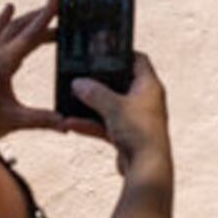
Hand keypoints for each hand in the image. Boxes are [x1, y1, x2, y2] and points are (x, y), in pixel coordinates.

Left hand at [0, 0, 96, 142]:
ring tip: (42, 10)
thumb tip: (68, 123)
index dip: (44, 16)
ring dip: (26, 18)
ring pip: (7, 30)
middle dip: (40, 15)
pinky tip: (8, 12)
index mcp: (2, 66)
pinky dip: (4, 22)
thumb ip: (42, 120)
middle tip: (61, 8)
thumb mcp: (14, 121)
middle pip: (19, 28)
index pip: (28, 36)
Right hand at [68, 53, 170, 177]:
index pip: (138, 60)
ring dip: (90, 105)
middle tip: (80, 73)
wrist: (146, 168)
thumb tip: (78, 82)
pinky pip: (106, 125)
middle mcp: (145, 100)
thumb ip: (95, 93)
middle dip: (99, 81)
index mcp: (149, 86)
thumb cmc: (138, 132)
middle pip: (120, 83)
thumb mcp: (113, 107)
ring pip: (110, 106)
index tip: (103, 49)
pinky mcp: (127, 136)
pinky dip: (90, 124)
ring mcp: (136, 118)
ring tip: (69, 100)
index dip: (122, 53)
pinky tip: (70, 123)